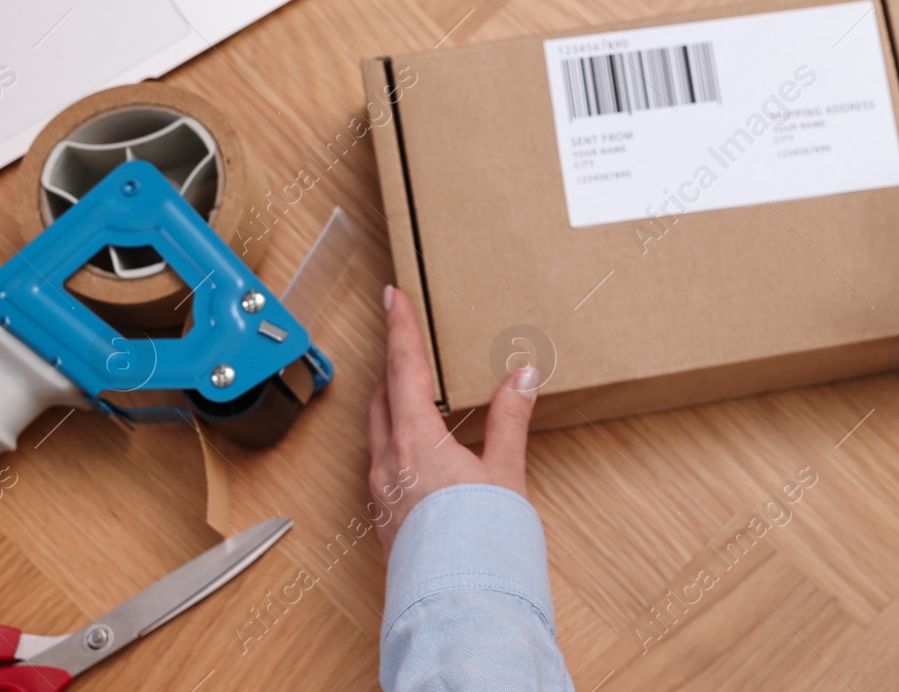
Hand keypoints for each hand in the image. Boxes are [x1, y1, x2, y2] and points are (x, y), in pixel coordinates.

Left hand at [367, 286, 539, 552]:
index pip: (402, 369)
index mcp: (414, 440)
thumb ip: (509, 420)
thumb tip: (521, 376)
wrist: (458, 600)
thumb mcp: (504, 471)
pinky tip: (416, 451)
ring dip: (391, 404)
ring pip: (377, 432)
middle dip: (392, 365)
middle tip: (402, 342)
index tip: (391, 298)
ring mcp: (381, 493)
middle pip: (381, 398)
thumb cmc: (481, 538)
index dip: (399, 329)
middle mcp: (387, 463)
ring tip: (412, 393)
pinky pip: (382, 464)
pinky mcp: (385, 519)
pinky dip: (395, 440)